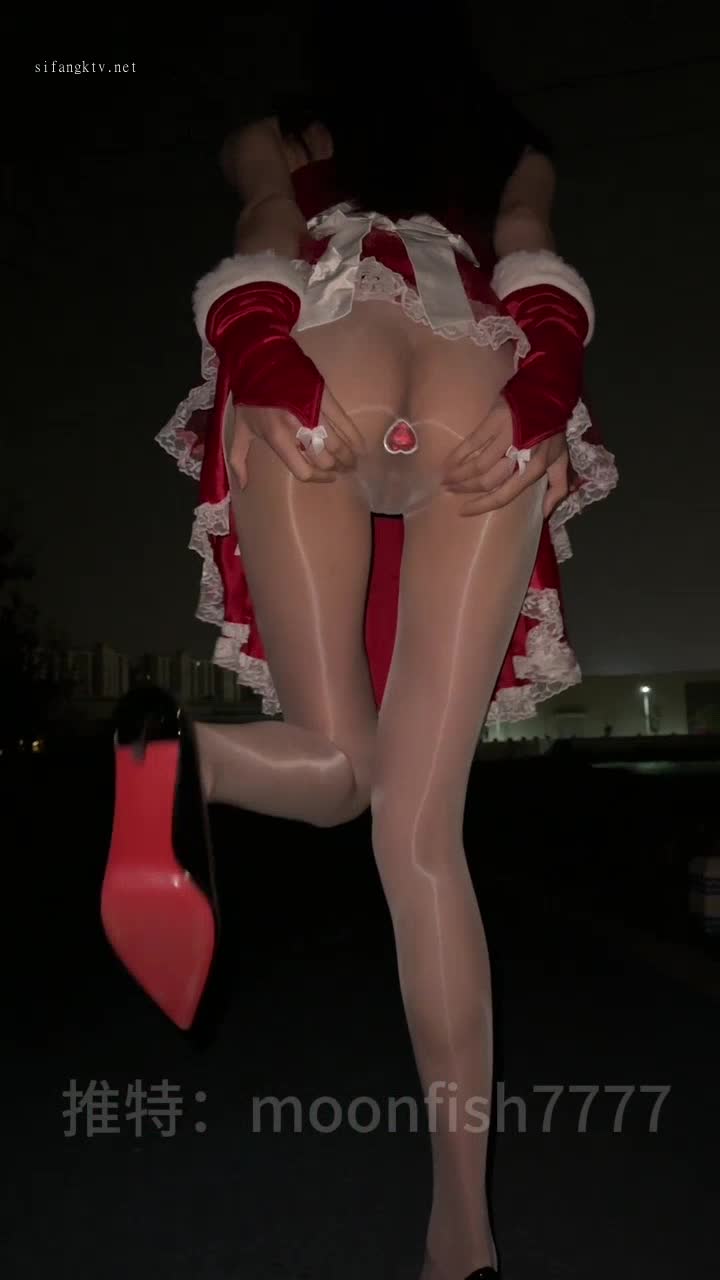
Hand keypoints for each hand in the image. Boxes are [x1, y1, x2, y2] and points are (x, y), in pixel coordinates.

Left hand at [232, 385, 364, 486]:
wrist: (260, 360)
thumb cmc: (250, 398)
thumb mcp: (239, 429)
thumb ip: (238, 460)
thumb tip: (243, 486)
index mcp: (277, 437)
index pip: (303, 470)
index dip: (319, 478)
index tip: (328, 478)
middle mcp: (297, 427)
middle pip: (324, 458)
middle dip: (337, 467)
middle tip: (344, 470)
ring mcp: (314, 412)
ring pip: (338, 443)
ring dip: (348, 456)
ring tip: (353, 462)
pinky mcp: (325, 397)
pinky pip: (345, 422)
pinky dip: (355, 437)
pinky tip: (362, 447)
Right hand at [442, 398, 568, 517]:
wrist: (547, 394)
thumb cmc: (553, 431)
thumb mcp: (561, 460)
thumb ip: (557, 488)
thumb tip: (545, 513)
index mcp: (534, 469)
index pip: (504, 495)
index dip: (482, 506)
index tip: (462, 511)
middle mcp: (518, 456)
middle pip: (486, 481)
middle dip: (465, 489)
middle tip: (450, 492)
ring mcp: (505, 438)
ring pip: (477, 465)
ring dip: (458, 475)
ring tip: (445, 480)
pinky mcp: (493, 422)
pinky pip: (472, 443)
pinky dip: (457, 455)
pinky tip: (447, 463)